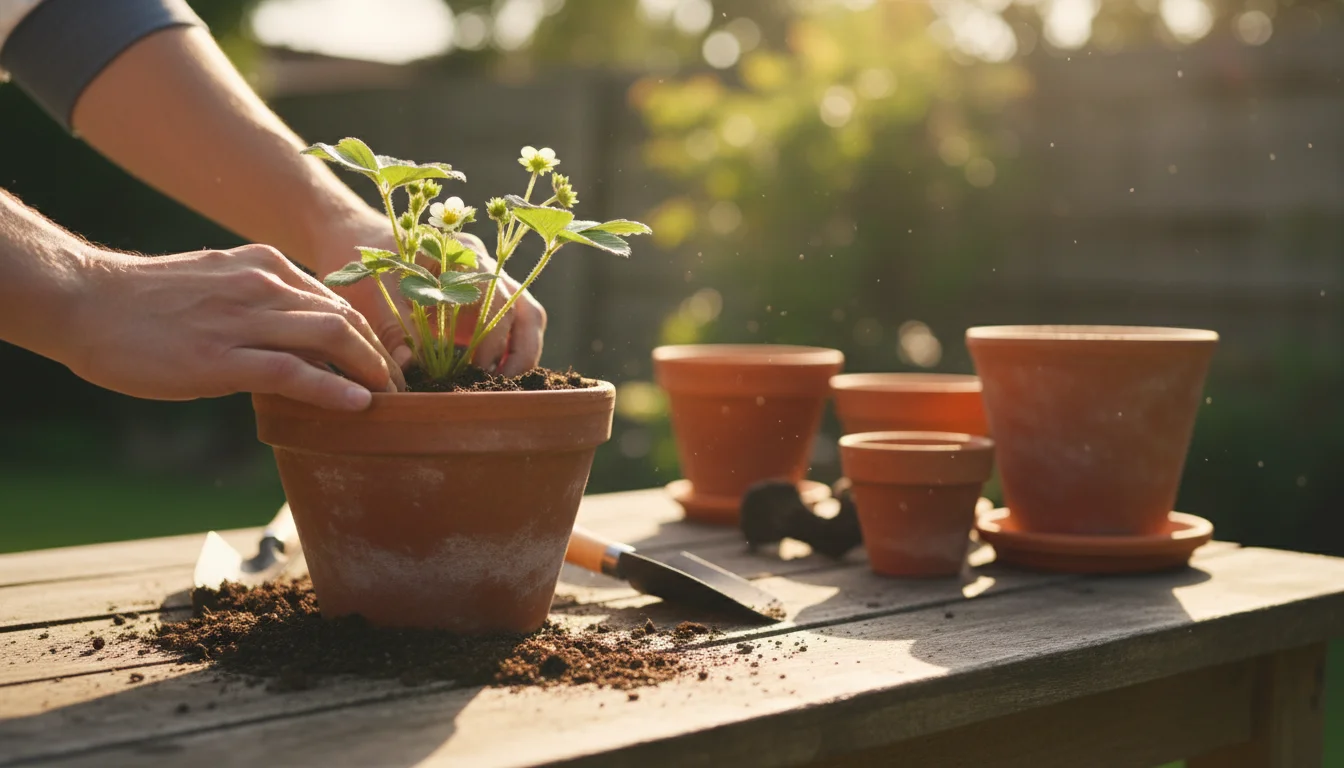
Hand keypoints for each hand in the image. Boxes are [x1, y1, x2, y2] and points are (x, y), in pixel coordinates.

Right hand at [66, 245, 403, 410]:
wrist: (86, 302)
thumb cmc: (149, 301)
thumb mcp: (218, 283)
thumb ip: (260, 301)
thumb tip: (297, 335)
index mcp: (266, 265)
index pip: (337, 299)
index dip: (369, 334)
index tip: (387, 362)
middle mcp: (263, 285)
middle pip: (345, 317)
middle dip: (381, 355)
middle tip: (400, 387)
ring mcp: (244, 319)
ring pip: (331, 337)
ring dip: (369, 370)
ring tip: (389, 397)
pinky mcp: (222, 357)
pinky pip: (294, 371)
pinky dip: (333, 388)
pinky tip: (358, 405)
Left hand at [313, 222, 546, 377]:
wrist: (360, 243)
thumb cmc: (366, 264)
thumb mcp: (372, 291)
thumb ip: (392, 326)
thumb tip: (408, 364)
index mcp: (462, 254)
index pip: (497, 296)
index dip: (494, 336)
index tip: (477, 368)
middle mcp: (485, 266)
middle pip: (526, 308)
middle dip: (522, 350)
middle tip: (502, 384)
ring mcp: (489, 285)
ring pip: (528, 318)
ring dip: (523, 353)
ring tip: (503, 384)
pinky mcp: (483, 304)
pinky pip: (513, 328)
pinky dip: (511, 353)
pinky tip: (493, 378)